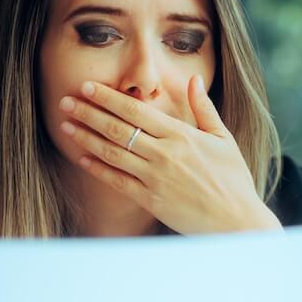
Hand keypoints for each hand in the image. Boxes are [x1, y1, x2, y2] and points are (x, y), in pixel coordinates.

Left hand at [57, 76, 281, 233]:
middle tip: (65, 101)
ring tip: (65, 125)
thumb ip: (204, 109)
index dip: (109, 98)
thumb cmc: (234, 179)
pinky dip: (98, 168)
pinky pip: (117, 181)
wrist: (236, 221)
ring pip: (113, 152)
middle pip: (118, 128)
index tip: (88, 86)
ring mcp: (155, 178)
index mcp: (181, 135)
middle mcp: (164, 154)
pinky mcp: (151, 200)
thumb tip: (193, 79)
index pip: (136, 111)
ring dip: (86, 137)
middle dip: (89, 113)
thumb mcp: (223, 139)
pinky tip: (81, 158)